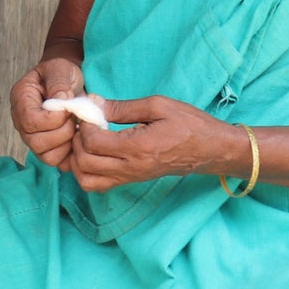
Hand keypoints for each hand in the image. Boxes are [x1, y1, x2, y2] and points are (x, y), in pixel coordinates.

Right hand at [11, 57, 86, 168]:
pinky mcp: (46, 148)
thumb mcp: (60, 69)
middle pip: (36, 143)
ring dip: (67, 144)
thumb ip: (59, 83)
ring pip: (46, 156)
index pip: (30, 121)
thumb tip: (62, 101)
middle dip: (62, 132)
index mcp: (21, 100)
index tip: (69, 108)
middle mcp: (21, 123)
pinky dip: (70, 154)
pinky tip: (77, 138)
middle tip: (74, 118)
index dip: (53, 119)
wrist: (65, 80)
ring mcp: (32, 138)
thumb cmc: (60, 73)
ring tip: (76, 128)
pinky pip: (56, 162)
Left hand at [68, 94, 240, 191]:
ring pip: (85, 179)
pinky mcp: (130, 181)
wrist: (211, 149)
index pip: (93, 142)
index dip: (84, 126)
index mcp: (138, 147)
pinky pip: (96, 185)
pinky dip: (86, 172)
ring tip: (86, 140)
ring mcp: (129, 177)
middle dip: (76, 141)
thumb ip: (123, 107)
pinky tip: (94, 153)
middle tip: (85, 126)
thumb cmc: (190, 124)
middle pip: (84, 162)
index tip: (91, 114)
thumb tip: (94, 104)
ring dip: (77, 159)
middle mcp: (131, 168)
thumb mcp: (158, 106)